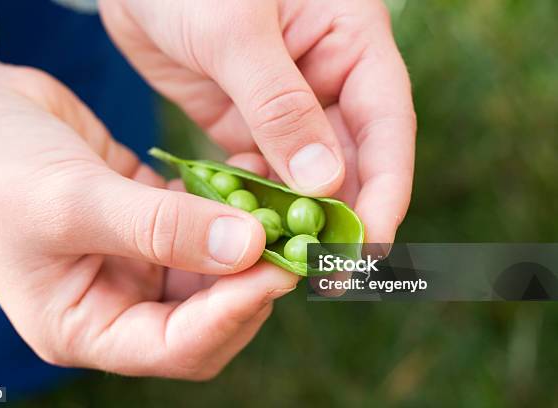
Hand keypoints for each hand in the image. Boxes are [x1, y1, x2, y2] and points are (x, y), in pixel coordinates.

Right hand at [0, 32, 296, 378]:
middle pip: (206, 318)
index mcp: (86, 326)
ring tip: (280, 208)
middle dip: (249, 284)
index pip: (175, 347)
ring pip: (212, 272)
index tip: (275, 271)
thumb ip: (159, 229)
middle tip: (291, 242)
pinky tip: (251, 181)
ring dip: (247, 244)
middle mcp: (117, 303)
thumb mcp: (73, 202)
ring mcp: (137, 262)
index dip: (230, 317)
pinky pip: (203, 228)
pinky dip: (229, 210)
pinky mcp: (151, 224)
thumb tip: (244, 246)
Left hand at [100, 0, 415, 243]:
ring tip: (286, 263)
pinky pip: (261, 172)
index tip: (368, 244)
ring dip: (299, 218)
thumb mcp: (235, 33)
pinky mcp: (245, 122)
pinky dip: (258, 202)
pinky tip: (247, 228)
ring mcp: (285, 106)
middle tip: (327, 274)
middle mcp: (327, 78)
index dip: (384, 189)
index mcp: (350, 42)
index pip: (385, 125)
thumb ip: (279, 106)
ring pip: (307, 175)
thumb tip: (324, 183)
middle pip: (352, 159)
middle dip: (342, 217)